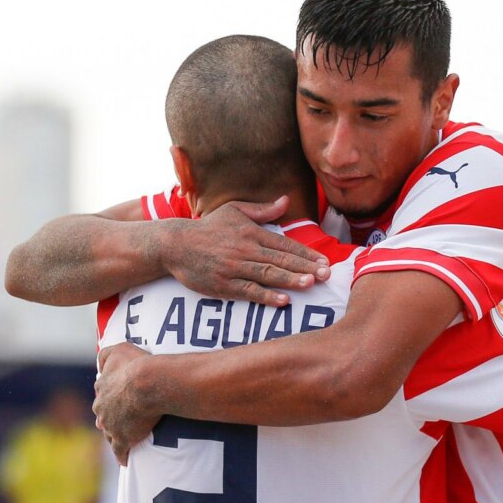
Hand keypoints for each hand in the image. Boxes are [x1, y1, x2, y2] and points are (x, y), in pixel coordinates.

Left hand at [94, 343, 160, 464]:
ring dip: (115, 435)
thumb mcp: (118, 350)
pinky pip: (120, 451)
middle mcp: (101, 408)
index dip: (113, 395)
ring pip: (109, 433)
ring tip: (124, 438)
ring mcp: (111, 425)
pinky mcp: (122, 439)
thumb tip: (100, 363)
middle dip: (111, 416)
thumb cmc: (136, 364)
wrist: (148, 384)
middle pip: (104, 415)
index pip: (103, 394)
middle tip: (123, 418)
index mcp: (102, 388)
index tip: (120, 397)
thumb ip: (107, 354)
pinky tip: (124, 460)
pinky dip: (122, 456)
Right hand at [163, 198, 330, 304]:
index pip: (285, 244)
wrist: (175, 244)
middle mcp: (246, 249)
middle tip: (327, 274)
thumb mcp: (234, 211)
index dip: (306, 253)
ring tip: (310, 283)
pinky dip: (266, 296)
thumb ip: (262, 210)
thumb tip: (286, 201)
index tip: (325, 261)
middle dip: (306, 267)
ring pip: (267, 275)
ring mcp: (234, 268)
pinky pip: (248, 291)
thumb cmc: (208, 227)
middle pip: (281, 259)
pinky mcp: (223, 284)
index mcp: (251, 232)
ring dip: (290, 279)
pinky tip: (283, 300)